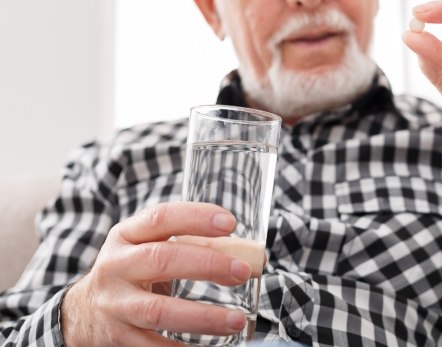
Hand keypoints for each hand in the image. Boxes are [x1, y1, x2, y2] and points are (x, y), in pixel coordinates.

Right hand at [61, 202, 251, 345]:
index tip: (230, 223)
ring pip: (158, 310)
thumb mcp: (149, 246)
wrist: (83, 310)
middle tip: (242, 271)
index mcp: (126, 235)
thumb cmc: (133, 269)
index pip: (160, 218)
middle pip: (161, 260)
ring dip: (202, 317)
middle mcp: (116, 266)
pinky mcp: (118, 337)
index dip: (195, 218)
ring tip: (236, 320)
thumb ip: (192, 244)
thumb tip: (248, 253)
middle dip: (207, 264)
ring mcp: (115, 304)